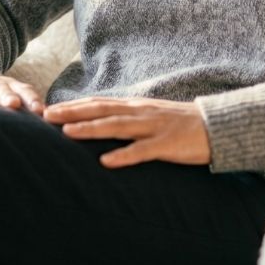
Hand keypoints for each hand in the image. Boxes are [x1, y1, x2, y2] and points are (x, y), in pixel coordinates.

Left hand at [43, 97, 211, 168]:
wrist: (216, 125)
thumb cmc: (182, 124)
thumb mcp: (152, 117)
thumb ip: (130, 119)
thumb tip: (104, 124)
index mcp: (137, 107)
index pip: (100, 103)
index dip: (75, 105)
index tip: (51, 109)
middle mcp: (141, 113)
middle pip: (102, 110)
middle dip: (74, 112)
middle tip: (48, 116)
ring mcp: (154, 128)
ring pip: (117, 127)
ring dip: (91, 129)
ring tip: (68, 133)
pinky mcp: (168, 145)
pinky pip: (143, 151)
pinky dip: (123, 155)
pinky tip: (106, 161)